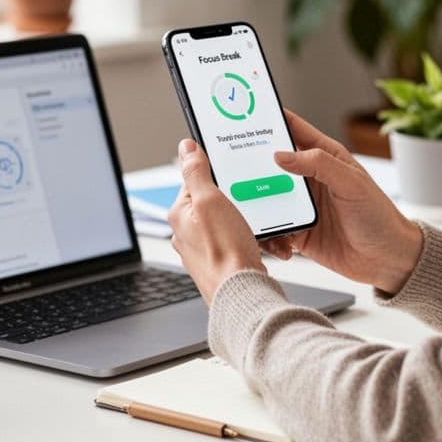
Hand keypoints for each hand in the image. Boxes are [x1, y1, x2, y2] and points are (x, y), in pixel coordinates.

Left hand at [168, 139, 266, 302]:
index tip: (236, 173)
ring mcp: (203, 248)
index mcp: (179, 214)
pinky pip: (238, 240)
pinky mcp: (219, 261)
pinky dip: (251, 239)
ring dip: (248, 221)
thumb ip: (196, 171)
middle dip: (238, 200)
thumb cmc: (225, 251)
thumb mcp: (210, 200)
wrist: (242, 293)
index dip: (220, 174)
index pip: (196, 180)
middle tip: (252, 202)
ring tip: (259, 227)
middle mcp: (186, 232)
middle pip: (215, 200)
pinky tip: (262, 243)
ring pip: (229, 221)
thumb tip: (186, 148)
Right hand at [263, 110, 422, 294]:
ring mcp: (302, 205)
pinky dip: (269, 236)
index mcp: (324, 157)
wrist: (388, 260)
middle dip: (251, 164)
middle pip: (270, 164)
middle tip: (230, 165)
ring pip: (266, 197)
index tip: (246, 113)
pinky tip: (279, 244)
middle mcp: (309, 179)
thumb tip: (281, 155)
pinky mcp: (298, 231)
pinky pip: (273, 229)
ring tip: (250, 210)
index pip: (292, 129)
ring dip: (257, 204)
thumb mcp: (351, 183)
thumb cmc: (379, 216)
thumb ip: (318, 164)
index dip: (270, 118)